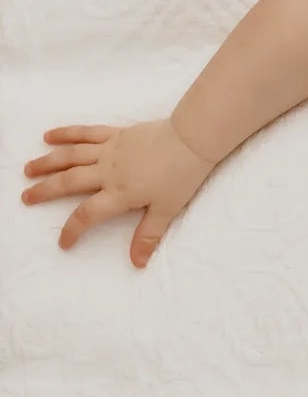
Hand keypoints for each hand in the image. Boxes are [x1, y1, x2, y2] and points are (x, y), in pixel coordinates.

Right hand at [20, 118, 213, 266]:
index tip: (63, 243)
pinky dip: (67, 133)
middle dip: (45, 191)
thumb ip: (148, 236)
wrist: (192, 138)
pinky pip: (86, 133)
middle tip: (25, 197)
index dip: (72, 230)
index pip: (87, 214)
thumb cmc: (182, 175)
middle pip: (69, 182)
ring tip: (28, 169)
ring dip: (48, 162)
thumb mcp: (167, 210)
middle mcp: (108, 171)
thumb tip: (136, 263)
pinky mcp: (116, 134)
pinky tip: (49, 135)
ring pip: (71, 156)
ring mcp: (110, 150)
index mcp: (119, 193)